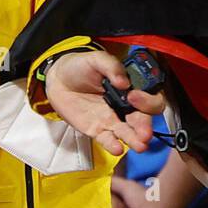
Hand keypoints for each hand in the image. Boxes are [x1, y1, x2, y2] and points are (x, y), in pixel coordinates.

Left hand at [44, 50, 166, 154]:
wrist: (58, 80)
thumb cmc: (80, 67)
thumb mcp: (96, 59)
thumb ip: (111, 66)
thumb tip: (124, 82)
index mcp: (131, 88)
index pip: (148, 98)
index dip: (146, 100)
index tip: (133, 97)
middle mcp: (125, 106)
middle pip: (142, 119)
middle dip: (145, 126)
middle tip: (145, 132)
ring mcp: (112, 120)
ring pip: (128, 133)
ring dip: (135, 140)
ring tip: (140, 145)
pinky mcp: (98, 130)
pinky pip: (108, 140)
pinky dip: (113, 145)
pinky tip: (117, 148)